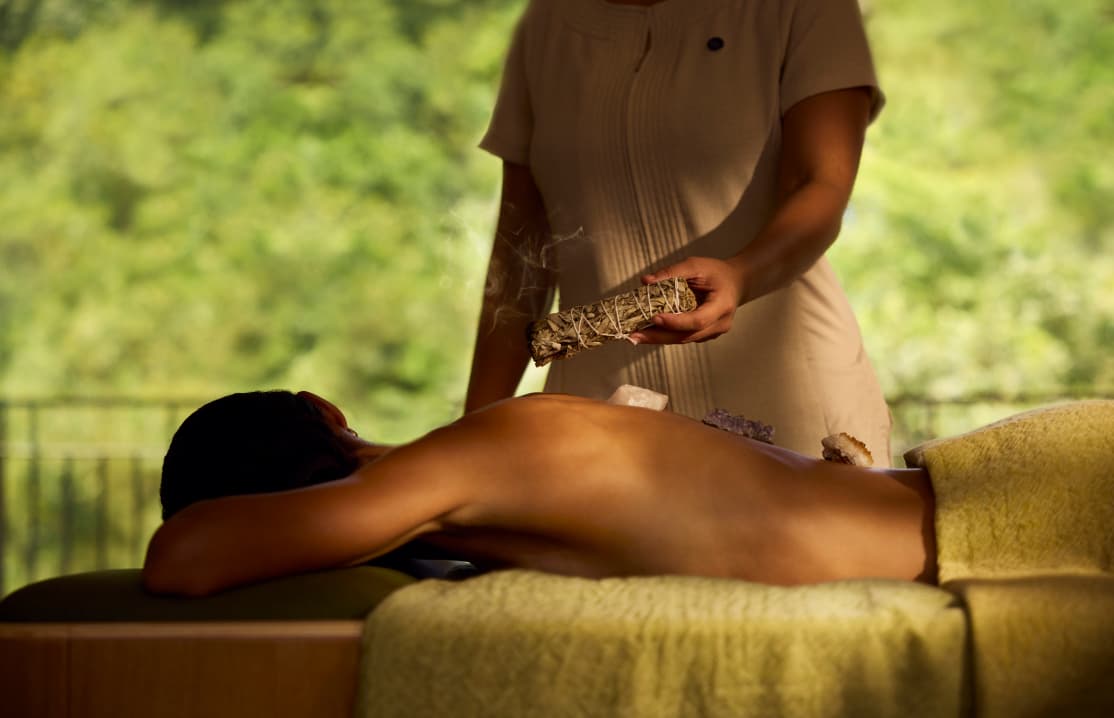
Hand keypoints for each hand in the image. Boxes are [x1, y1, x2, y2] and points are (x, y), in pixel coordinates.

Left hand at [630, 256, 745, 343]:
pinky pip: (683, 337)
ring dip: (658, 338)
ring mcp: (713, 332)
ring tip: (635, 336)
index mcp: (722, 305)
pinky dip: (665, 335)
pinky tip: (647, 333)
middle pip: (687, 336)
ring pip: (683, 339)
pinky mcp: (704, 334)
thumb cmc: (716, 272)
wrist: (736, 282)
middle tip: (634, 335)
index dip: (675, 322)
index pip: (697, 320)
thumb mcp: (696, 265)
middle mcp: (720, 324)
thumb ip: (671, 272)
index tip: (654, 318)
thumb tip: (646, 282)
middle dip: (659, 336)